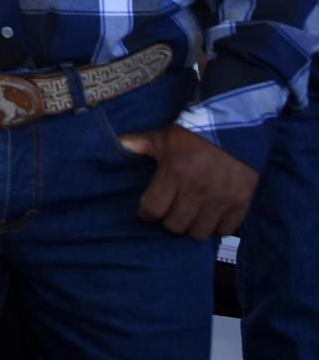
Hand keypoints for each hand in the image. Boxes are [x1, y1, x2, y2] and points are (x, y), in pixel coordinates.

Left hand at [120, 124, 258, 240]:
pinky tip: (211, 219)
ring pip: (198, 233)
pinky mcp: (240, 203)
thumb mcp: (164, 137)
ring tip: (190, 218)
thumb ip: (140, 144)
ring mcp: (220, 199)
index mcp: (174, 173)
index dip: (147, 213)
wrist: (236, 126)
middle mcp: (196, 190)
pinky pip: (225, 230)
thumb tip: (119, 144)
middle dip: (168, 221)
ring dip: (191, 228)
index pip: (153, 209)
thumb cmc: (194, 133)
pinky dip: (216, 228)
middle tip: (170, 213)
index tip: (148, 210)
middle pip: (175, 225)